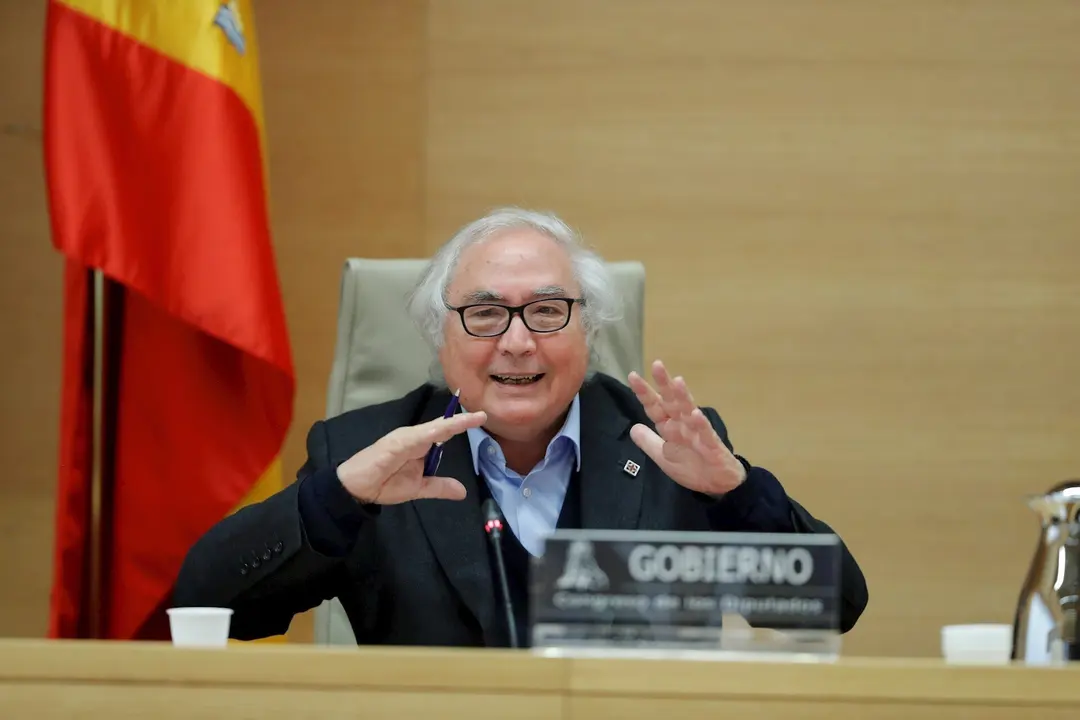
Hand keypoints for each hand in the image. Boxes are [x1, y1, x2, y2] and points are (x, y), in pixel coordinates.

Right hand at [335, 411, 487, 503]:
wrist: (358, 488)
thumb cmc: (385, 483)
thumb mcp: (419, 488)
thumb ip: (439, 486)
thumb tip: (463, 492)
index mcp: (420, 445)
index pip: (444, 432)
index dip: (461, 426)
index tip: (481, 418)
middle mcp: (414, 437)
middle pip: (441, 426)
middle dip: (461, 421)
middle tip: (482, 415)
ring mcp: (404, 438)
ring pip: (431, 429)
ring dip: (450, 424)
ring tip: (470, 420)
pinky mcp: (393, 443)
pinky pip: (414, 438)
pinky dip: (429, 434)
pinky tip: (442, 430)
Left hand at [627, 360, 746, 495]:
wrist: (717, 484)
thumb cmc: (692, 467)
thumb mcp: (663, 457)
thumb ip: (649, 442)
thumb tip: (633, 428)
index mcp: (670, 427)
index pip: (655, 407)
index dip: (645, 393)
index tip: (633, 376)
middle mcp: (682, 425)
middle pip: (672, 401)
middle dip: (664, 384)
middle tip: (657, 365)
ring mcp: (697, 433)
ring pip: (689, 411)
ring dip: (683, 397)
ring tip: (677, 381)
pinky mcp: (711, 445)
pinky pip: (705, 433)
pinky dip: (700, 424)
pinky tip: (696, 414)